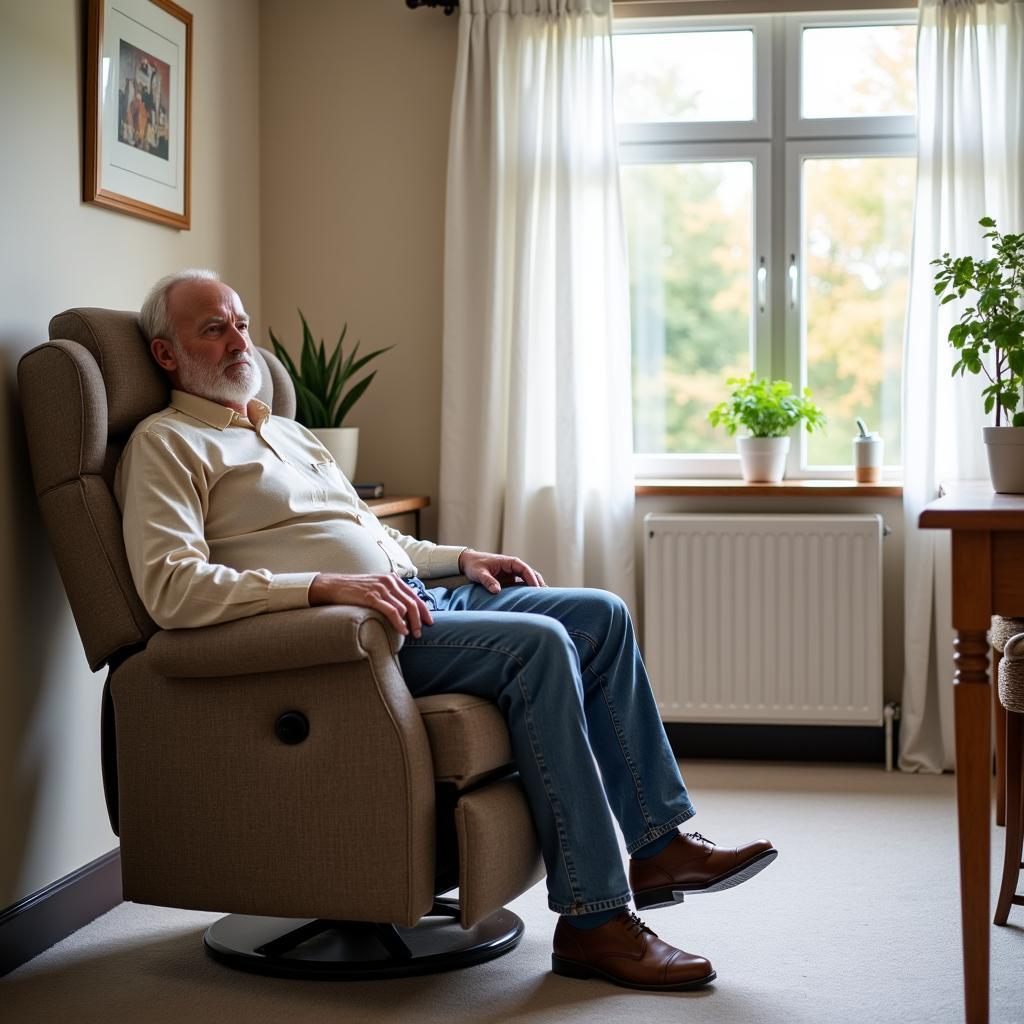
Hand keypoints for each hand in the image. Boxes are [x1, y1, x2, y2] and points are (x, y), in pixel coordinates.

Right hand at [308, 572, 432, 637]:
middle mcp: (389, 582)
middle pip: (412, 602)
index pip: (414, 595)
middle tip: (421, 632)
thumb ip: (390, 593)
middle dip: (419, 619)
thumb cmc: (355, 589)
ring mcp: (381, 589)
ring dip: (411, 623)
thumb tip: (404, 609)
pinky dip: (399, 623)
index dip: (424, 609)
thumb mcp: (376, 587)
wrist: (333, 586)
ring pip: (404, 608)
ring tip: (412, 634)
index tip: (429, 621)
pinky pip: (392, 611)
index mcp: (392, 579)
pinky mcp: (372, 597)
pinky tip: (402, 631)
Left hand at [458, 549, 545, 593]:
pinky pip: (522, 585)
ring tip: (544, 599)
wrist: (469, 563)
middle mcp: (513, 567)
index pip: (525, 569)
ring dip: (536, 588)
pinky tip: (533, 600)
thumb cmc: (474, 565)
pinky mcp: (510, 581)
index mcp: (509, 562)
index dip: (532, 579)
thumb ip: (488, 581)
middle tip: (546, 595)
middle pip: (531, 574)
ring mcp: (513, 574)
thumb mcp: (479, 573)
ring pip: (529, 580)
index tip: (537, 589)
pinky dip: (528, 591)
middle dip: (539, 583)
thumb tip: (497, 591)